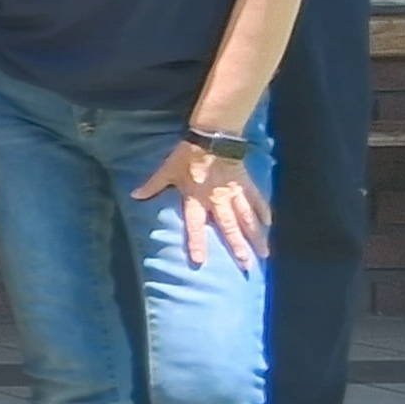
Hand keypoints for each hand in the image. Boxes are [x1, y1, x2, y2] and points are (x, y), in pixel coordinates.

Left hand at [133, 139, 265, 270]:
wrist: (212, 138)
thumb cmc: (187, 155)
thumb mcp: (167, 170)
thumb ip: (153, 185)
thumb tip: (134, 195)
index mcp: (196, 199)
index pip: (195, 225)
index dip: (196, 242)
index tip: (199, 261)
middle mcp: (217, 200)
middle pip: (229, 227)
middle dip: (238, 247)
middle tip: (247, 265)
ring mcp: (234, 193)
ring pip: (247, 218)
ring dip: (255, 236)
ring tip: (264, 253)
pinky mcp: (246, 184)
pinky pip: (256, 200)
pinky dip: (264, 210)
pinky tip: (270, 223)